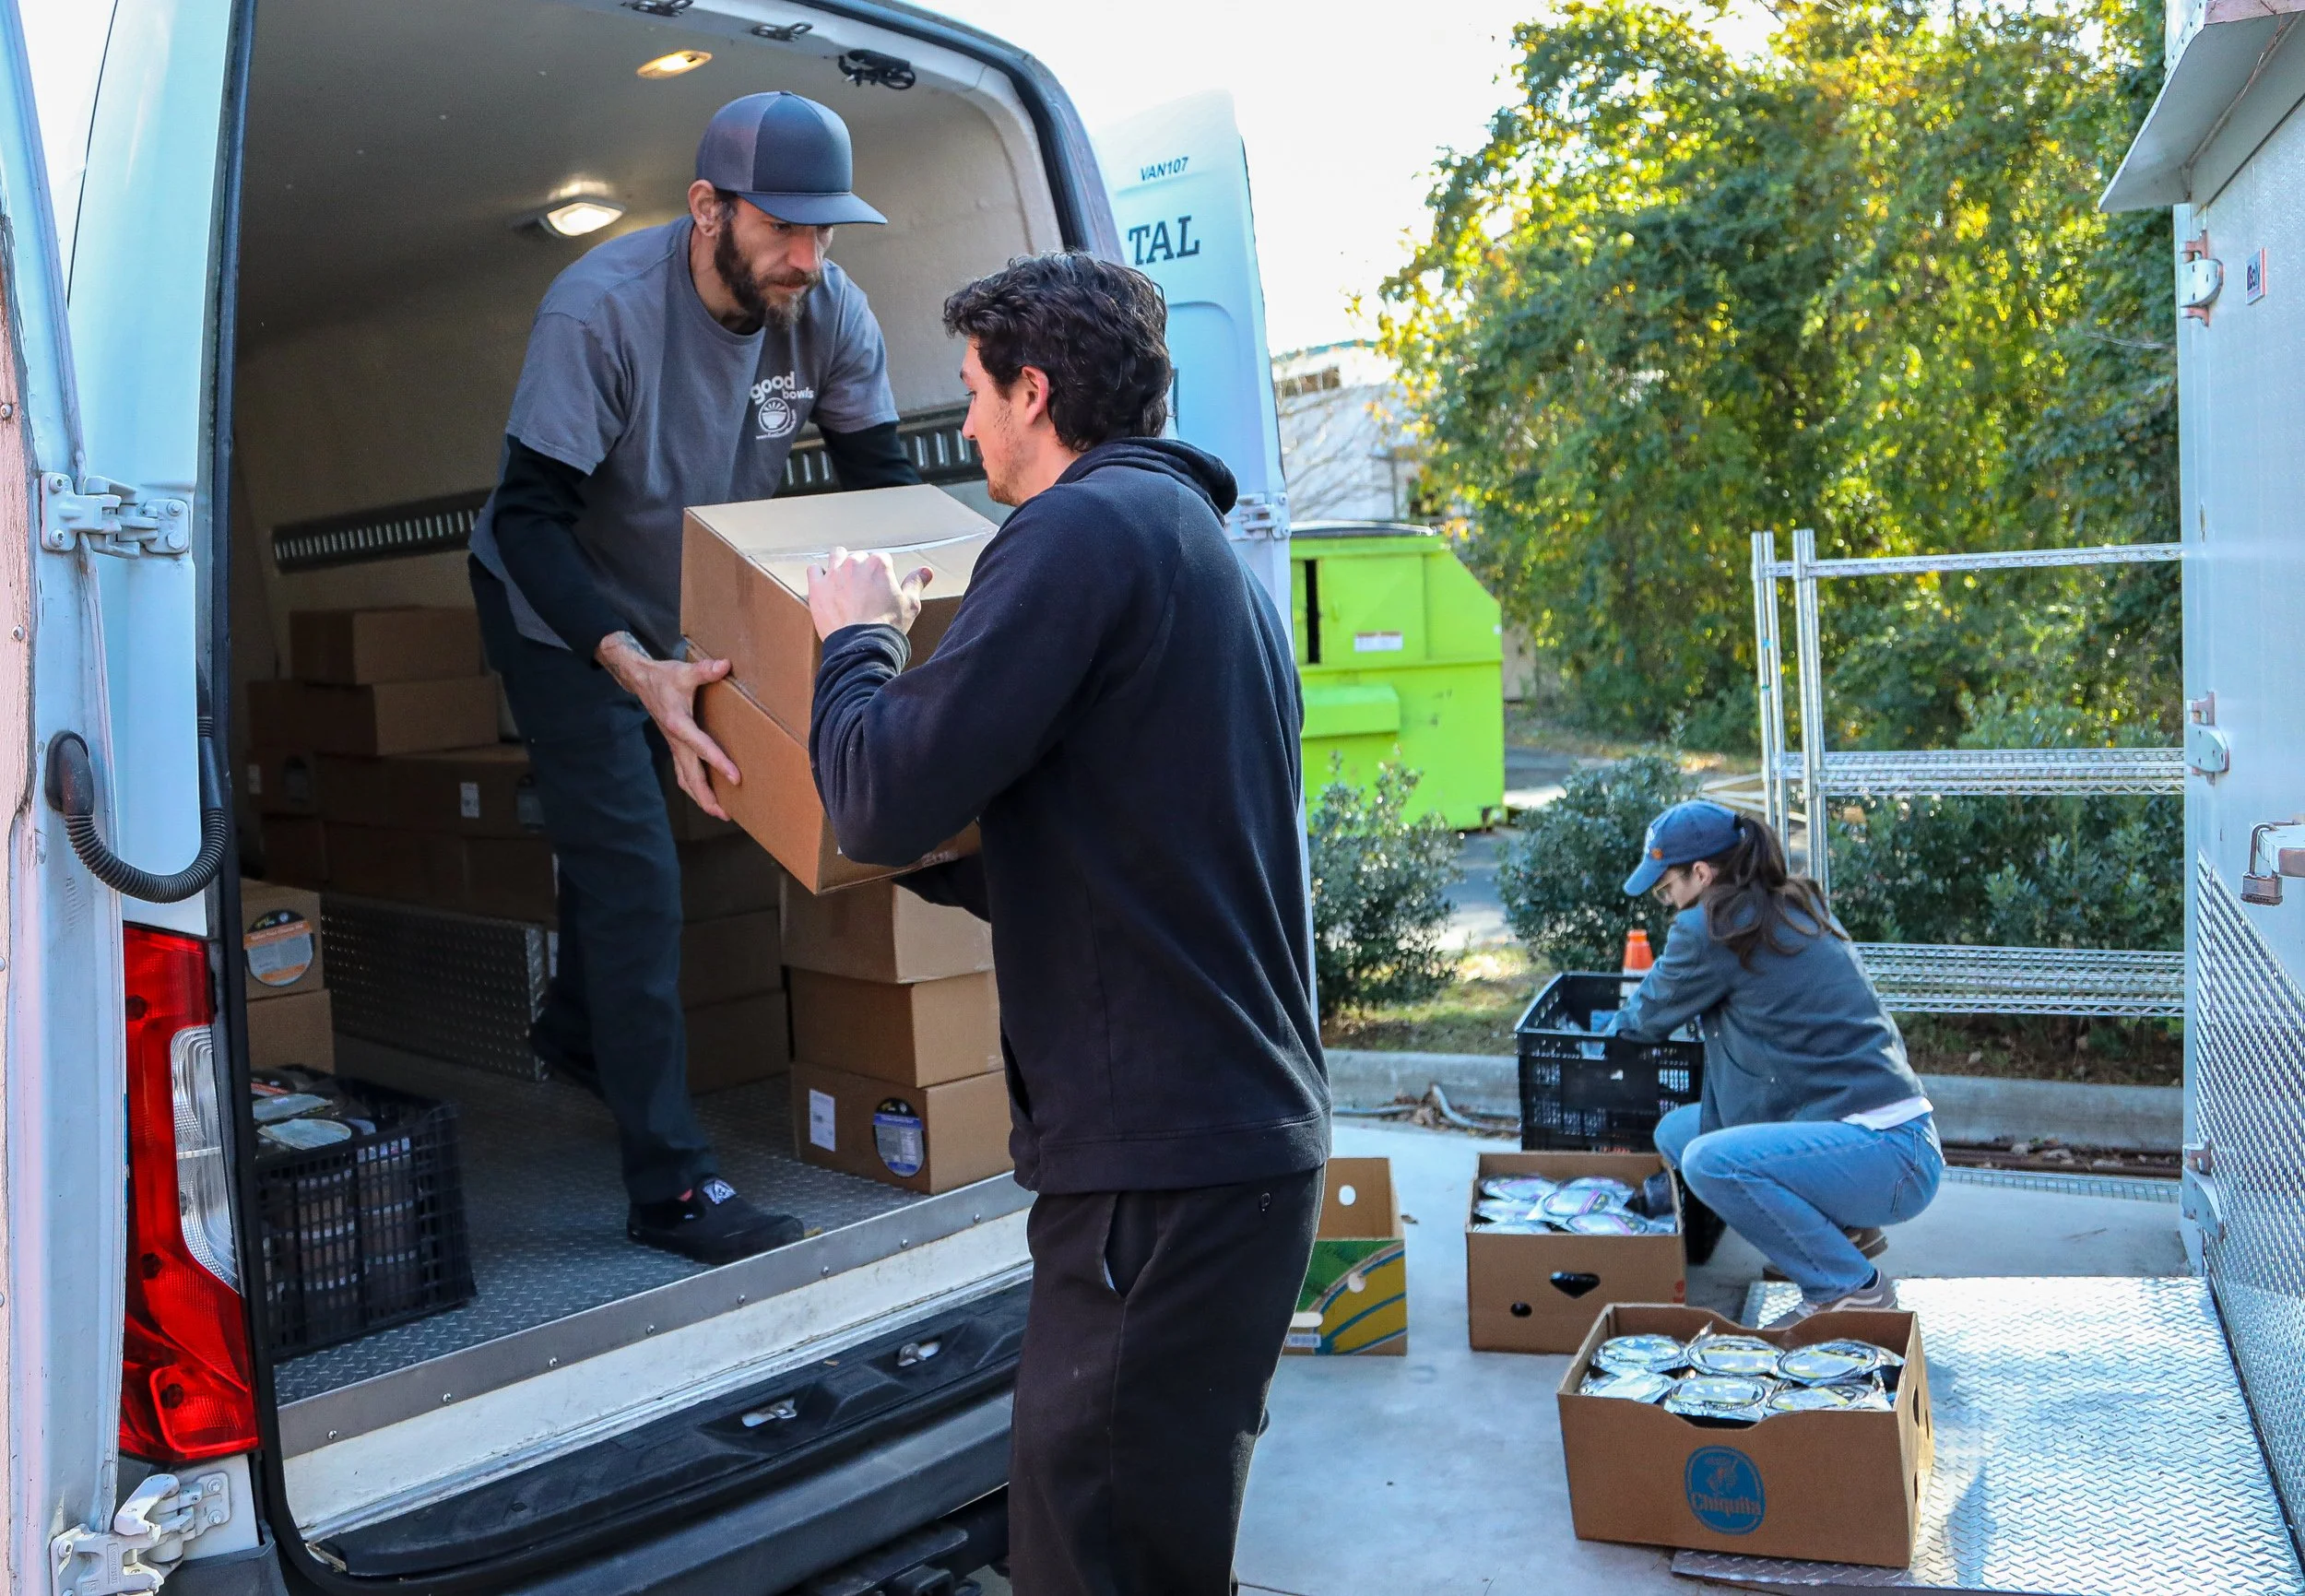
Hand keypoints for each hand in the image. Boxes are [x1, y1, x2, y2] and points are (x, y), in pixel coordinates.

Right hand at [596, 631, 740, 820]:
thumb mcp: (684, 672)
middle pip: (690, 776)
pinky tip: (708, 795)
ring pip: (686, 780)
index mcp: (678, 724)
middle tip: (726, 814)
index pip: (701, 748)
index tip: (736, 778)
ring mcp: (674, 747)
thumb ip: (705, 670)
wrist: (641, 681)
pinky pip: (684, 773)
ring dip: (701, 797)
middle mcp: (675, 741)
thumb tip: (725, 665)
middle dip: (707, 797)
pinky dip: (695, 787)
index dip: (718, 763)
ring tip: (720, 812)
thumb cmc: (664, 677)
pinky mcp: (675, 747)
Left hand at [807, 547, 932, 639]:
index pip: (881, 559)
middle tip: (864, 591)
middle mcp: (855, 563)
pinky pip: (814, 569)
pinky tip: (826, 585)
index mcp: (879, 564)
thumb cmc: (888, 626)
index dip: (882, 574)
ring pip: (836, 556)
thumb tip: (926, 571)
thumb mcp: (910, 605)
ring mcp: (834, 574)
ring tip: (844, 582)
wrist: (862, 646)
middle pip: (859, 557)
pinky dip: (819, 575)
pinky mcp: (817, 587)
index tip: (881, 588)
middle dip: (862, 570)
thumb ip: (916, 583)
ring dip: (841, 564)